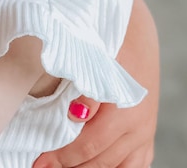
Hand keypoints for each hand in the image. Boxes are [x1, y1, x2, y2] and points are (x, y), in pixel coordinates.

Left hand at [33, 0, 158, 167]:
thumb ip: (87, 88)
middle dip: (69, 166)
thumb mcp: (95, 60)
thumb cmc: (107, 44)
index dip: (61, 156)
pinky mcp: (148, 133)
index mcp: (126, 110)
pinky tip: (93, 166)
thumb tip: (75, 115)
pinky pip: (135, 164)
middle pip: (101, 161)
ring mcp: (145, 132)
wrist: (135, 32)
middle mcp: (139, 126)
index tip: (38, 161)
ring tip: (63, 167)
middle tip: (42, 166)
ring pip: (117, 167)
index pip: (88, 145)